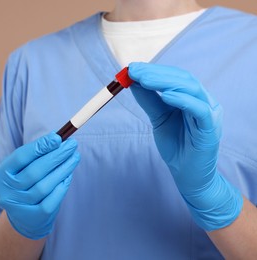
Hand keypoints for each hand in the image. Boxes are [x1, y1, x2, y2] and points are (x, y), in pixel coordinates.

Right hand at [0, 132, 79, 238]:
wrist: (24, 217)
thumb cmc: (25, 183)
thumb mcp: (23, 168)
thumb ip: (36, 153)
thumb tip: (57, 138)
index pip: (20, 157)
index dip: (40, 146)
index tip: (58, 137)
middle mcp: (6, 192)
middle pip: (34, 171)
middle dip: (56, 156)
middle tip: (71, 145)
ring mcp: (19, 207)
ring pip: (45, 185)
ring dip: (63, 169)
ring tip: (74, 157)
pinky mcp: (34, 217)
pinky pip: (52, 200)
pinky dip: (62, 186)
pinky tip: (68, 175)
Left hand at [128, 62, 242, 230]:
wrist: (187, 174)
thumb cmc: (175, 146)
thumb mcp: (158, 119)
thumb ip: (149, 101)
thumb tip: (133, 81)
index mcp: (191, 98)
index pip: (175, 77)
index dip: (154, 70)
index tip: (132, 68)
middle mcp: (203, 101)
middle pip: (183, 79)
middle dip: (156, 74)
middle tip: (134, 71)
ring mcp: (209, 114)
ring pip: (191, 90)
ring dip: (165, 82)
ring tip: (144, 79)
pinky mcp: (211, 129)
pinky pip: (200, 110)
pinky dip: (183, 100)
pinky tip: (166, 95)